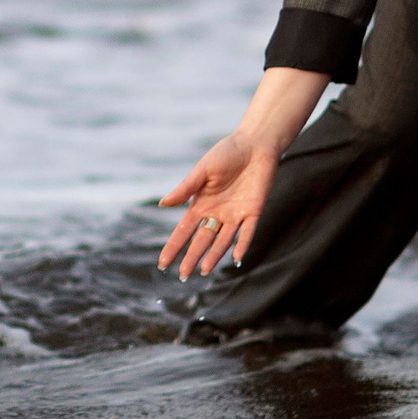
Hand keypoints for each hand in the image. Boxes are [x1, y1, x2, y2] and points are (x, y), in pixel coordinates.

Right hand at [158, 131, 277, 280]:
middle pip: (202, 240)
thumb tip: (163, 204)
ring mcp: (235, 214)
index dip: (174, 246)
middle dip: (191, 257)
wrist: (255, 144)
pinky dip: (242, 244)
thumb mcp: (202, 170)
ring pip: (222, 241)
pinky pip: (247, 232)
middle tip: (182, 275)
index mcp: (201, 203)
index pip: (184, 230)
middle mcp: (217, 213)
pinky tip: (236, 258)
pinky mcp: (253, 211)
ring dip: (213, 256)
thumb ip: (185, 188)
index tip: (162, 262)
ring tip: (203, 271)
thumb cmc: (226, 153)